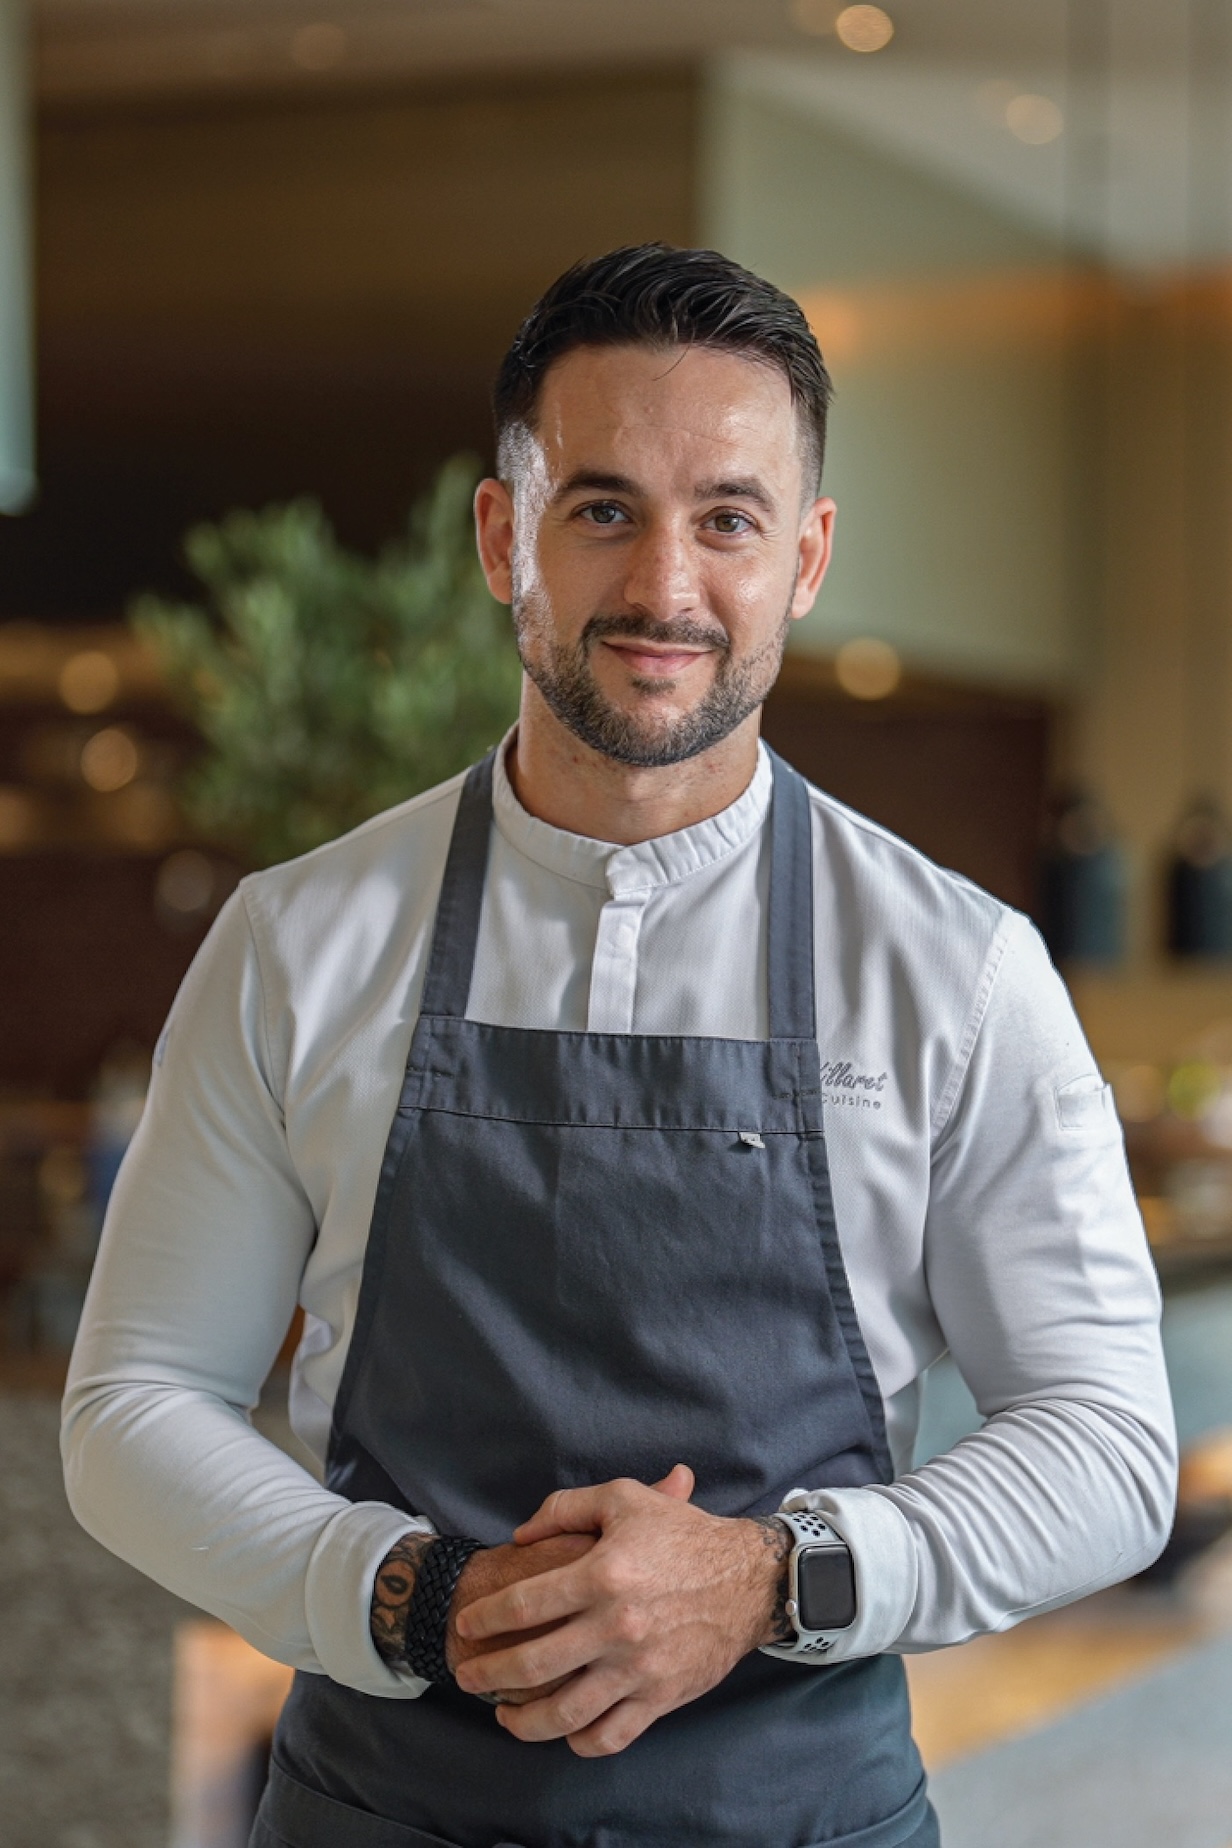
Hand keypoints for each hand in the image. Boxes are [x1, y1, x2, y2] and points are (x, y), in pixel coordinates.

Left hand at [452, 1465, 789, 1756]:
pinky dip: (580, 1742)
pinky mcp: (661, 1698)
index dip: (485, 1619)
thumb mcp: (623, 1498)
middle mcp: (616, 1627)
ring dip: (523, 1723)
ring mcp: (639, 1669)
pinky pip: (611, 1736)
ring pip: (565, 1714)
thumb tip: (520, 1536)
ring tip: (502, 1716)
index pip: (523, 1605)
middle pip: (532, 1665)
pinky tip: (563, 1732)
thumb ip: (564, 1508)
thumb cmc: (682, 1534)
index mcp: (603, 1574)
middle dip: (488, 1675)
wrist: (748, 1578)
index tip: (466, 1626)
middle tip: (467, 1675)